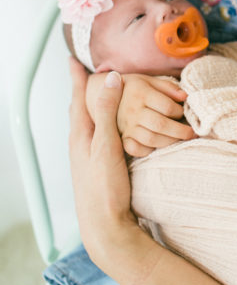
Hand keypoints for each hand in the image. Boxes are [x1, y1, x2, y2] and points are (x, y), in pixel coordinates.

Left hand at [68, 60, 142, 270]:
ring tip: (102, 95)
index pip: (78, 99)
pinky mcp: (101, 165)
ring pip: (91, 123)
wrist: (104, 225)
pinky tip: (115, 128)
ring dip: (96, 106)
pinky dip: (107, 122)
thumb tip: (111, 80)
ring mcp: (90, 155)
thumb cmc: (103, 188)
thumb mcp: (106, 146)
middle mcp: (82, 143)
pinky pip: (102, 135)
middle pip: (82, 109)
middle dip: (84, 89)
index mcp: (81, 135)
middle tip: (86, 73)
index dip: (77, 79)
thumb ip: (107, 113)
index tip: (73, 60)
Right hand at [88, 72, 192, 155]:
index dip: (180, 112)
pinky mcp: (121, 138)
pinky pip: (134, 149)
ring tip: (178, 139)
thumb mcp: (150, 81)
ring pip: (150, 139)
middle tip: (191, 133)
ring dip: (169, 141)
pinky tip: (157, 146)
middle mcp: (132, 110)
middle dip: (181, 131)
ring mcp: (125, 126)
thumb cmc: (135, 88)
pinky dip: (147, 150)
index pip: (167, 107)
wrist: (103, 94)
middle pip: (161, 125)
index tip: (184, 114)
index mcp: (141, 93)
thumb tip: (185, 97)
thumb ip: (168, 87)